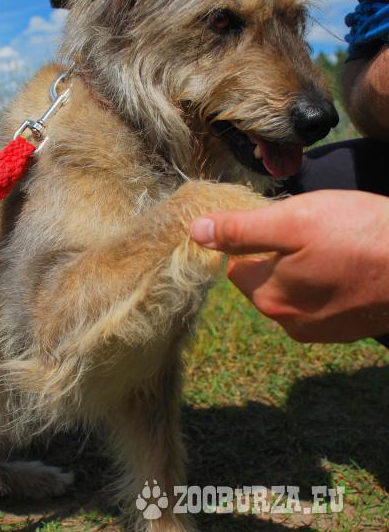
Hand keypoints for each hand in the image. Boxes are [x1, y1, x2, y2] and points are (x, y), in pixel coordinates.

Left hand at [191, 190, 388, 342]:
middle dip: (281, 254)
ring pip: (293, 288)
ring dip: (305, 267)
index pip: (238, 266)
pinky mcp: (343, 330)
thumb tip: (195, 232)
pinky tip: (349, 266)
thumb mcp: (292, 221)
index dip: (257, 239)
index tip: (285, 224)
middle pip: (265, 279)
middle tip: (317, 233)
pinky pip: (318, 300)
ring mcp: (318, 330)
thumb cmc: (357, 235)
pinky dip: (326, 282)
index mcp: (268, 297)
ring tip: (336, 247)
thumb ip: (240, 231)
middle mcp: (288, 322)